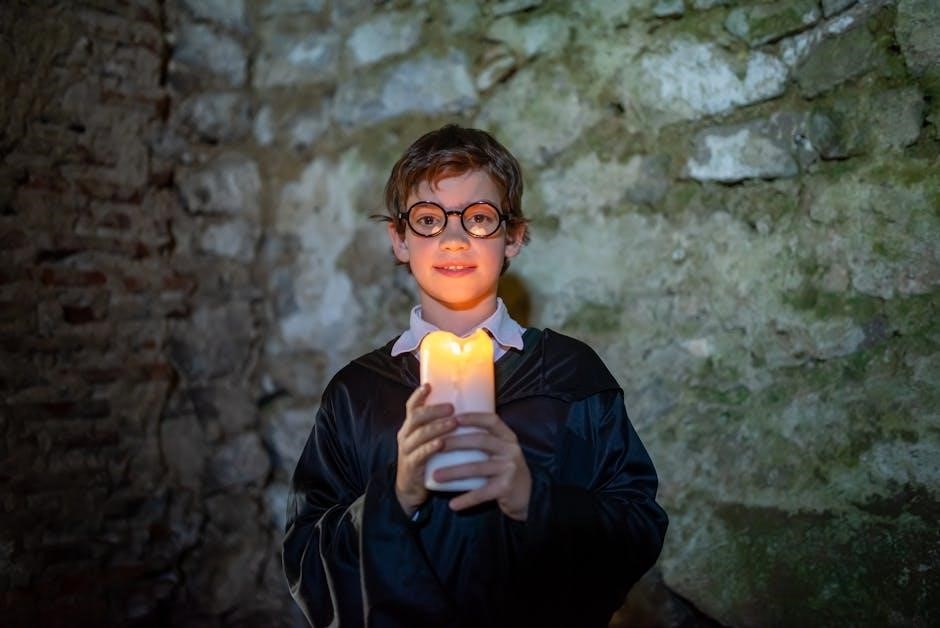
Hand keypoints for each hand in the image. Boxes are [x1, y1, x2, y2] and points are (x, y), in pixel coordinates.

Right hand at [395, 383, 455, 516]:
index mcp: (410, 427)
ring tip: (453, 423)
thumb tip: (465, 408)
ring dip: (437, 427)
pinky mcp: (411, 466)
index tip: (428, 385)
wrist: (411, 489)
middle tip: (451, 407)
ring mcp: (406, 451)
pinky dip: (431, 448)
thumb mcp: (428, 440)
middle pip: (416, 417)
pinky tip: (442, 443)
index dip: (418, 395)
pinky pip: (420, 454)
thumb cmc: (426, 459)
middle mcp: (406, 436)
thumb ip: (439, 426)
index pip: (411, 407)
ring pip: (420, 434)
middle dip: (434, 410)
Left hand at [433, 412, 531, 520]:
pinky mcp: (506, 488)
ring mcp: (509, 469)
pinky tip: (452, 504)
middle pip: (481, 441)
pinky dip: (466, 499)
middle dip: (456, 442)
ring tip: (436, 476)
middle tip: (436, 445)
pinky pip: (482, 493)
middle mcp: (510, 450)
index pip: (492, 421)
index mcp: (508, 437)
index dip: (473, 417)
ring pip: (478, 467)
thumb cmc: (506, 468)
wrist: (528, 495)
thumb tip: (453, 427)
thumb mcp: (502, 450)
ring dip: (454, 472)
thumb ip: (486, 439)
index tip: (454, 417)